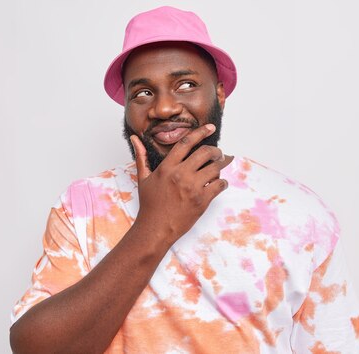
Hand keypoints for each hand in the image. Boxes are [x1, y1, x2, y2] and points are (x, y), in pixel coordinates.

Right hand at [130, 124, 232, 245]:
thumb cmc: (149, 204)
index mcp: (167, 167)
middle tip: (219, 153)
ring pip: (215, 168)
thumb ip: (142, 156)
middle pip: (206, 153)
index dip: (201, 132)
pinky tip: (219, 184)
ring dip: (221, 165)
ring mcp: (192, 187)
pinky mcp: (202, 200)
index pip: (187, 142)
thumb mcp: (143, 178)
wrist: (155, 229)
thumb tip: (135, 138)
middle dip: (216, 151)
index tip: (210, 128)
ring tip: (220, 166)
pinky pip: (219, 185)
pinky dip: (223, 183)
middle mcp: (180, 174)